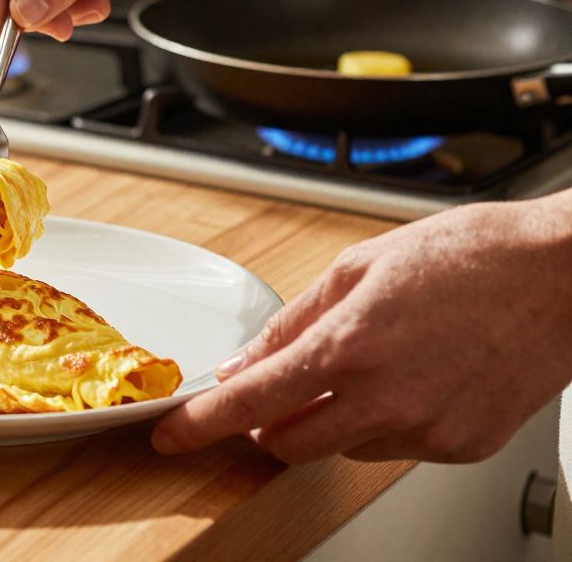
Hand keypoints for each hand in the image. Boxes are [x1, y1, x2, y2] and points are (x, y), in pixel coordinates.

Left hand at [151, 194, 571, 463]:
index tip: (172, 436)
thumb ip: (292, 322)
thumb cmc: (471, 255)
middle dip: (266, 424)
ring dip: (329, 419)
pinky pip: (395, 449)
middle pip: (287, 444)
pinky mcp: (462, 446)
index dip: (201, 424)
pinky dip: (383, 422)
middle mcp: (387, 398)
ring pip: (342, 448)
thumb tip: (245, 361)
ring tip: (369, 363)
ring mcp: (428, 430)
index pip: (250, 404)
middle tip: (273, 391)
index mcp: (350, 346)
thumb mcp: (359, 266)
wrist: (563, 275)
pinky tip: (411, 378)